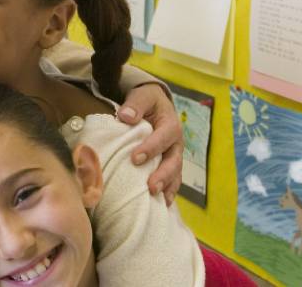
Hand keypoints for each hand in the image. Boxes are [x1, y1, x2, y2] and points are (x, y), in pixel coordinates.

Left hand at [118, 83, 182, 204]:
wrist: (153, 103)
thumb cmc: (146, 100)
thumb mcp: (142, 96)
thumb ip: (135, 104)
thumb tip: (126, 116)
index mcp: (170, 125)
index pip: (164, 137)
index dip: (152, 148)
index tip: (135, 158)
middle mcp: (175, 143)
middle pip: (174, 161)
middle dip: (163, 175)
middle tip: (150, 186)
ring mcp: (173, 156)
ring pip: (175, 174)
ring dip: (166, 187)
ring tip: (157, 199)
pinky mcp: (168, 165)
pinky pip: (172, 181)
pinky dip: (168, 192)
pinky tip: (160, 205)